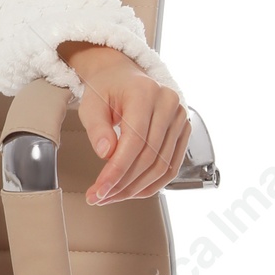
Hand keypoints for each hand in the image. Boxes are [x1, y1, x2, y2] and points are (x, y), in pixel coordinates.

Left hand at [58, 44, 189, 203]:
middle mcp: (168, 104)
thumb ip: (97, 128)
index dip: (116, 170)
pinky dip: (151, 184)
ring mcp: (179, 118)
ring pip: (161, 166)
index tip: (99, 189)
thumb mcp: (91, 105)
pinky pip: (171, 166)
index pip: (134, 141)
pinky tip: (132, 191)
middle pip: (149, 156)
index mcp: (145, 93)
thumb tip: (106, 153)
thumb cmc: (106, 89)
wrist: (122, 76)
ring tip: (112, 196)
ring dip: (135, 188)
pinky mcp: (183, 131)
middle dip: (123, 183)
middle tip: (99, 197)